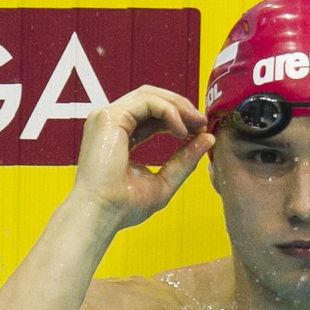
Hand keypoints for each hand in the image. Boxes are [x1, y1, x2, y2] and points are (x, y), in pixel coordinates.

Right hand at [72, 85, 214, 229]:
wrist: (102, 214)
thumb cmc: (124, 206)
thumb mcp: (164, 181)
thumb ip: (184, 160)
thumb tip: (208, 138)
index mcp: (118, 135)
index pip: (151, 114)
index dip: (178, 117)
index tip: (201, 130)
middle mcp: (110, 122)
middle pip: (151, 98)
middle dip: (181, 107)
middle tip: (203, 122)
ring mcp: (107, 117)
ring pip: (149, 95)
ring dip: (178, 106)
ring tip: (197, 124)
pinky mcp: (109, 117)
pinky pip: (147, 102)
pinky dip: (169, 111)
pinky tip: (181, 130)